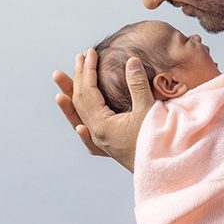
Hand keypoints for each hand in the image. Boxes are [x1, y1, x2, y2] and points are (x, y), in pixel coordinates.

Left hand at [52, 49, 154, 171]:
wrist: (163, 170)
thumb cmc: (157, 141)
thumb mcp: (148, 109)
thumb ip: (137, 85)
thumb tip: (131, 61)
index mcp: (101, 124)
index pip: (88, 91)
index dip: (88, 70)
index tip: (90, 53)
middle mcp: (96, 134)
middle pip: (79, 102)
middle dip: (78, 77)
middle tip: (79, 57)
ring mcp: (102, 143)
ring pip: (79, 119)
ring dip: (71, 100)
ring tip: (60, 89)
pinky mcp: (110, 150)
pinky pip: (89, 138)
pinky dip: (81, 127)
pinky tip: (80, 128)